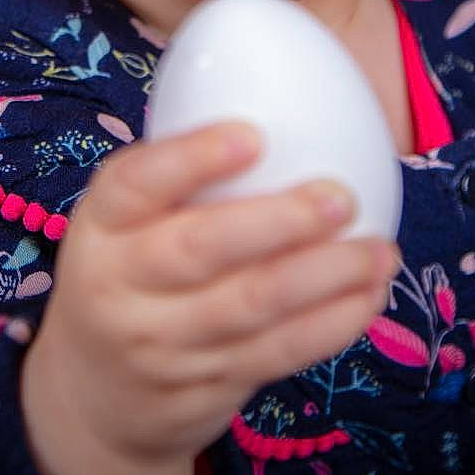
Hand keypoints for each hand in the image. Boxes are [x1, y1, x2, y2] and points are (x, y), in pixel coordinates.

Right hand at [22, 121, 397, 474]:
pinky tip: (368, 293)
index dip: (192, 158)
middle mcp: (121, 285)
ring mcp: (162, 344)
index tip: (253, 134)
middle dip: (280, 221)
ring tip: (379, 250)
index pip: (136, 184)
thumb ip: (181, 171)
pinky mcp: (205, 388)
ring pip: (252, 307)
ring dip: (327, 275)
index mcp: (102, 224)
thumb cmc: (130, 272)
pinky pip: (277, 354)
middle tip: (341, 197)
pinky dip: (331, 323)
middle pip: (200, 249)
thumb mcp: (126, 221)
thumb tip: (275, 79)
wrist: (96, 394)